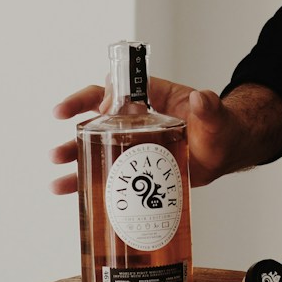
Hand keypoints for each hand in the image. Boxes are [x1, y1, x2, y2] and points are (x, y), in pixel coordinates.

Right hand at [49, 76, 255, 194]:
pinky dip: (86, 180)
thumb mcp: (214, 117)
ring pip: (96, 145)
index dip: (96, 97)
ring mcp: (133, 142)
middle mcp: (136, 118)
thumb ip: (208, 108)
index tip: (82, 111)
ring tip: (57, 172)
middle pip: (97, 116)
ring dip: (75, 156)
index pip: (116, 90)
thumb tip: (200, 98)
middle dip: (75, 126)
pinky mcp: (135, 166)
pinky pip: (106, 170)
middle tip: (58, 138)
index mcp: (150, 97)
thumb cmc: (219, 128)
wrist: (224, 152)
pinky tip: (68, 192)